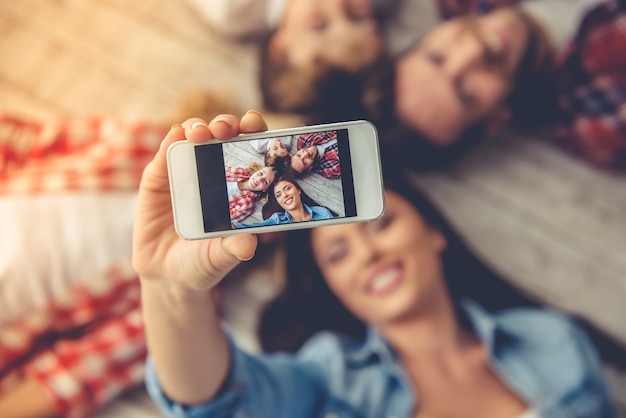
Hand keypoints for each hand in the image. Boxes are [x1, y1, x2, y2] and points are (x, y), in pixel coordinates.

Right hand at [132, 111, 267, 290]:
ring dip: (199, 127)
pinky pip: (165, 153)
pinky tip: (177, 133)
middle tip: (226, 129)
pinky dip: (171, 140)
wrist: (168, 275)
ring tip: (201, 133)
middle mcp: (214, 172)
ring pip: (194, 137)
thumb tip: (248, 246)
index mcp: (238, 185)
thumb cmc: (204, 262)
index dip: (255, 133)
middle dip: (226, 124)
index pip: (251, 150)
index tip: (255, 125)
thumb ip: (234, 249)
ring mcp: (185, 171)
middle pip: (223, 136)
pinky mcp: (158, 177)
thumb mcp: (220, 257)